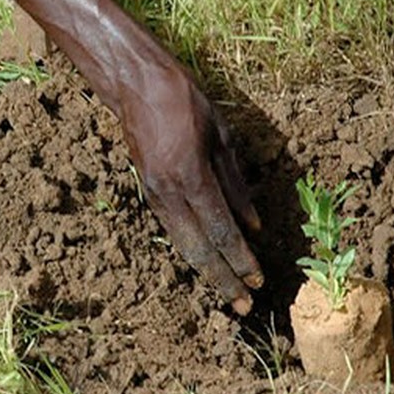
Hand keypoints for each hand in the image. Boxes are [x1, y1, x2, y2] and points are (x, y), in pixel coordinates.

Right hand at [120, 66, 263, 313]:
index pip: (222, 230)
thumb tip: (254, 225)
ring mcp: (154, 195)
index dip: (241, 259)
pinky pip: (173, 231)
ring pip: (183, 246)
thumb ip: (237, 184)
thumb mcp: (222, 136)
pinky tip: (207, 264)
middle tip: (244, 308)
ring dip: (207, 273)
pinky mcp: (148, 193)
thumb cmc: (184, 101)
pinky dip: (192, 252)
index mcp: (191, 176)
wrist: (135, 85)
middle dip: (223, 281)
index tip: (259, 280)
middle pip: (199, 250)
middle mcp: (170, 193)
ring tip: (228, 295)